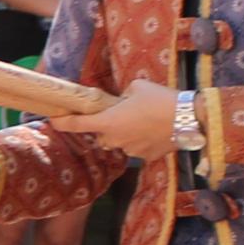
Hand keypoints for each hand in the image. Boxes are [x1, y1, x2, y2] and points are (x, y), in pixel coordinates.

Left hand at [53, 79, 180, 160]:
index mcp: (108, 122)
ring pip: (120, 142)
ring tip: (143, 121)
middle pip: (101, 135)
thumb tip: (123, 100)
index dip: (63, 123)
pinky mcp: (146, 157)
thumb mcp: (137, 87)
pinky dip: (140, 141)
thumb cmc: (161, 99)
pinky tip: (154, 130)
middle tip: (122, 114)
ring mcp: (131, 150)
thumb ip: (123, 95)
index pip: (77, 124)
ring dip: (125, 133)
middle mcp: (115, 139)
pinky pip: (136, 148)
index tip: (54, 121)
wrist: (189, 118)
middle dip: (107, 126)